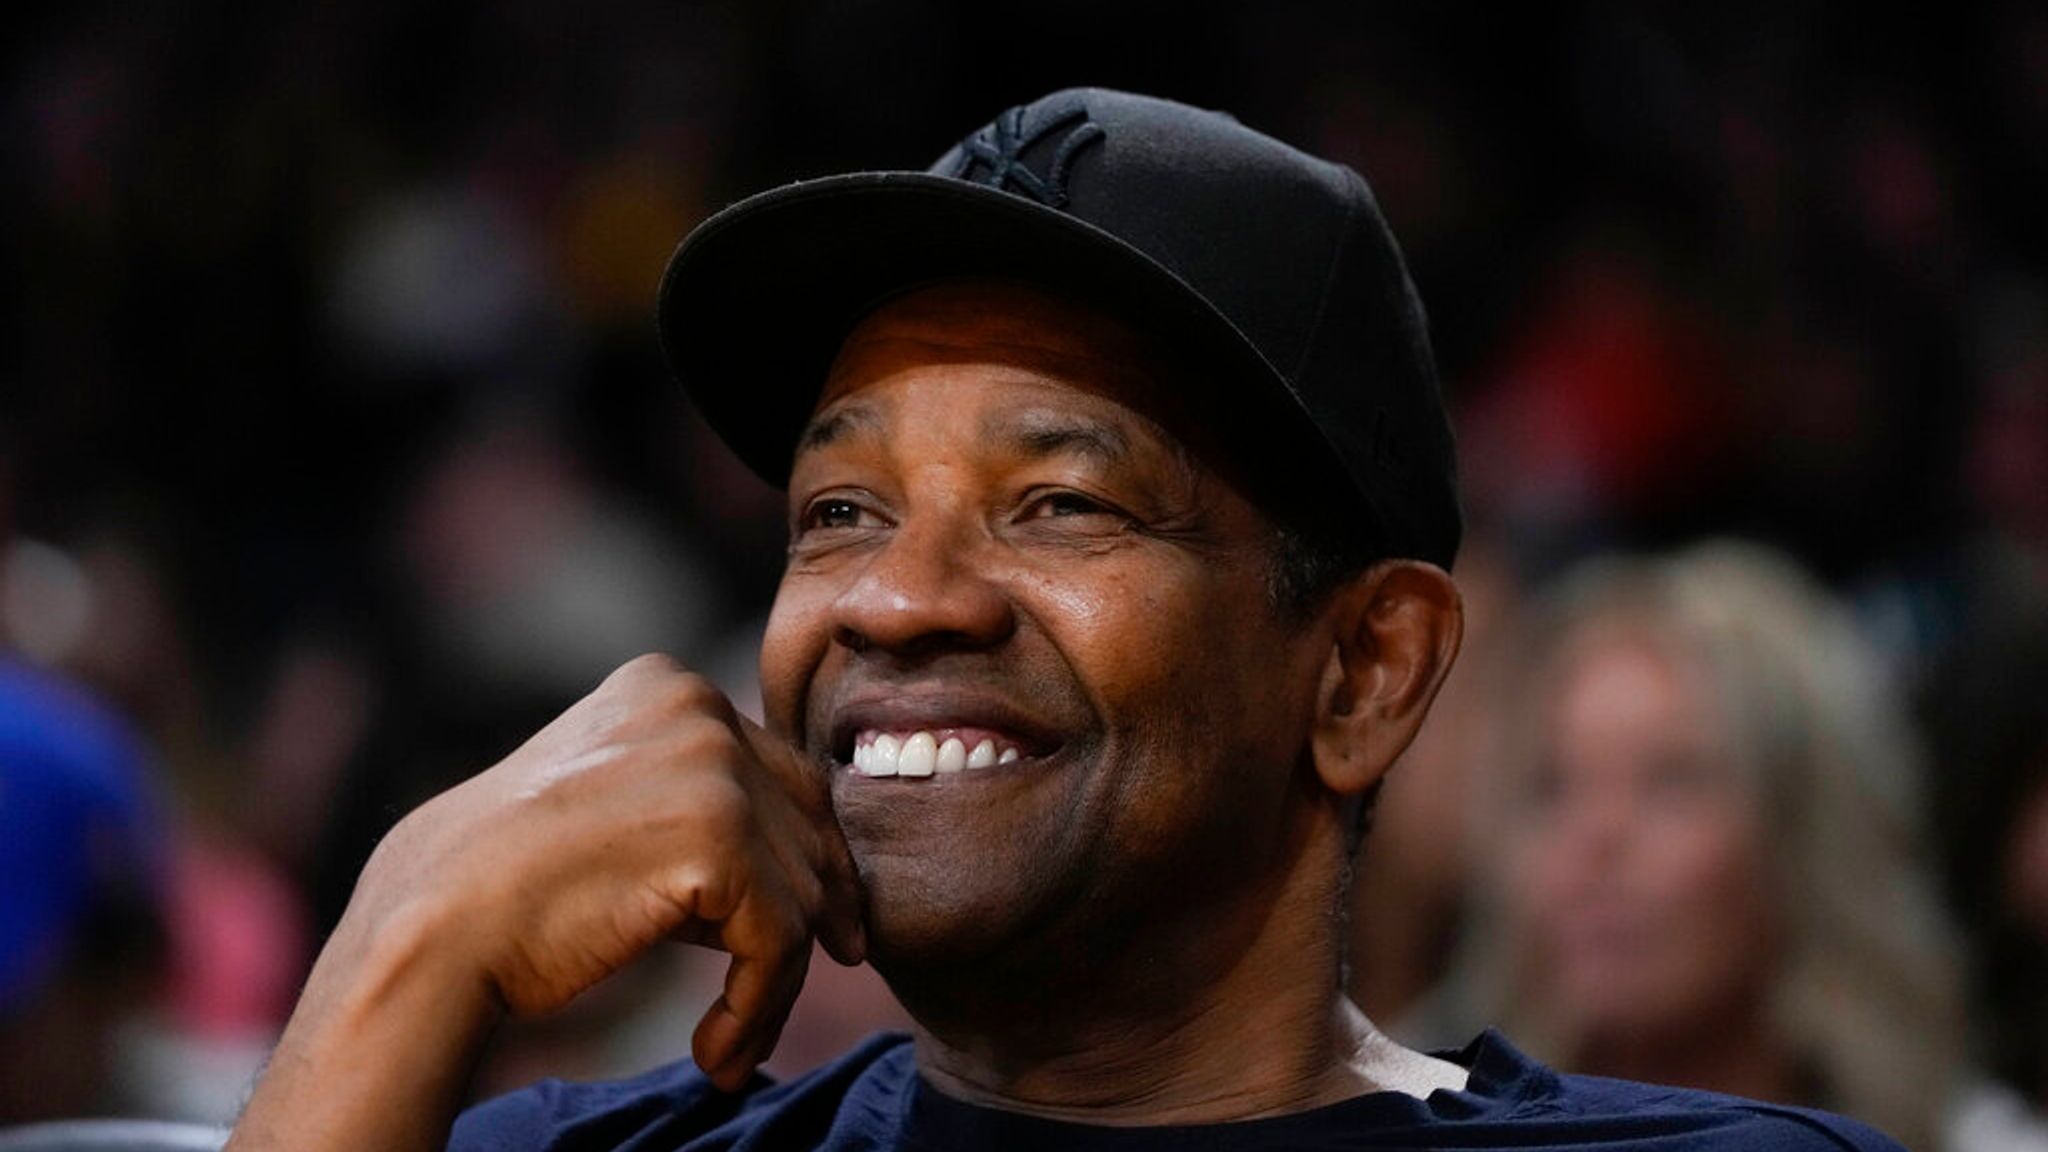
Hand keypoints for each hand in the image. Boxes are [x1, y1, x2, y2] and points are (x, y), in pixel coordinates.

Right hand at [346, 653, 865, 1087]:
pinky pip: (779, 940)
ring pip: (799, 890)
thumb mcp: (619, 805)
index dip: (811, 851)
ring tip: (733, 1039)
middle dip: (819, 905)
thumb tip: (805, 872)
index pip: (781, 772)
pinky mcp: (719, 838)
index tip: (826, 916)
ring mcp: (712, 766)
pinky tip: (717, 1052)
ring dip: (776, 978)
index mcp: (669, 684)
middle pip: (807, 821)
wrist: (436, 921)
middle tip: (833, 963)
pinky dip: (759, 1006)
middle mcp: (698, 706)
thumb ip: (699, 807)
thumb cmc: (513, 882)